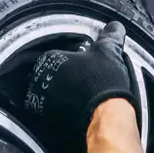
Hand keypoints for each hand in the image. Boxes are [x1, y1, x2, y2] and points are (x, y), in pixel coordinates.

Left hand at [21, 21, 135, 143]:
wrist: (106, 118)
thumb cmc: (103, 83)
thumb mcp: (108, 52)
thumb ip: (109, 37)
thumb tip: (114, 27)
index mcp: (48, 59)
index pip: (57, 57)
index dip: (73, 62)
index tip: (85, 68)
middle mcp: (39, 82)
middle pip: (53, 78)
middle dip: (67, 80)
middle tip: (86, 83)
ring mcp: (42, 105)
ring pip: (53, 97)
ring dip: (65, 98)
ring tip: (85, 99)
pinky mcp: (49, 125)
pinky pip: (56, 115)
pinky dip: (66, 114)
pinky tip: (82, 113)